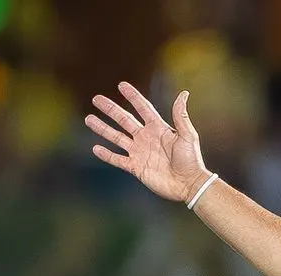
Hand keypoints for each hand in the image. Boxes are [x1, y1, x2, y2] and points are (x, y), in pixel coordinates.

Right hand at [85, 83, 211, 202]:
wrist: (188, 184)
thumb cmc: (191, 160)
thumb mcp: (188, 135)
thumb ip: (181, 115)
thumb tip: (183, 93)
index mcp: (158, 128)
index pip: (142, 108)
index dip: (133, 96)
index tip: (121, 85)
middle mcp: (146, 138)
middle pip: (124, 120)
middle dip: (110, 109)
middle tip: (96, 99)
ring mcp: (139, 152)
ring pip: (117, 137)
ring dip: (103, 129)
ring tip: (89, 119)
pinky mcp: (136, 167)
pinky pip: (118, 160)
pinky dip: (107, 155)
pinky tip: (95, 148)